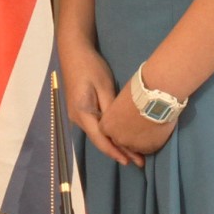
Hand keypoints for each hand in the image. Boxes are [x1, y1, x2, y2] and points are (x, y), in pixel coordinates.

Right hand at [60, 43, 137, 166]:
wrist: (74, 51)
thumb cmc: (90, 67)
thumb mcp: (104, 87)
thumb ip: (110, 109)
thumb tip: (120, 129)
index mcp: (82, 113)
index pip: (101, 140)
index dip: (116, 152)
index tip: (131, 161)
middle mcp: (77, 118)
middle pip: (99, 140)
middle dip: (118, 151)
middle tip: (139, 161)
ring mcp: (76, 115)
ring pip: (97, 135)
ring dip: (114, 144)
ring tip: (133, 153)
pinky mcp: (80, 109)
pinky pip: (95, 127)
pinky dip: (108, 135)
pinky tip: (119, 138)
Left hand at [99, 78, 174, 157]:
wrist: (156, 99)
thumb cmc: (137, 93)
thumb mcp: (120, 100)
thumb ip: (118, 112)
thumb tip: (122, 113)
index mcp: (107, 125)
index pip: (108, 130)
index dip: (116, 125)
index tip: (124, 120)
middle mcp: (118, 139)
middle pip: (120, 139)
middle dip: (127, 134)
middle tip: (138, 124)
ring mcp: (133, 146)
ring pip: (134, 145)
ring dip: (139, 139)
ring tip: (148, 127)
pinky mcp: (148, 149)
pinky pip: (148, 148)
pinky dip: (151, 141)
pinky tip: (156, 131)